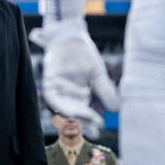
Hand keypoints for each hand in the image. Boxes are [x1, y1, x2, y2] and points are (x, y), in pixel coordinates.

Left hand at [31, 19, 117, 138]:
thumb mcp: (97, 73)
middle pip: (73, 112)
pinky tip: (66, 108)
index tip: (99, 129)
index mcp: (79, 95)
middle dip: (81, 120)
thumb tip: (116, 109)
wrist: (72, 35)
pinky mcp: (49, 80)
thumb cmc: (84, 55)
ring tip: (82, 117)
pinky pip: (51, 95)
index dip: (90, 122)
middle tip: (92, 126)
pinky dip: (58, 102)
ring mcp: (58, 87)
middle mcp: (68, 94)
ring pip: (62, 106)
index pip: (84, 113)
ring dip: (70, 113)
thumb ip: (105, 90)